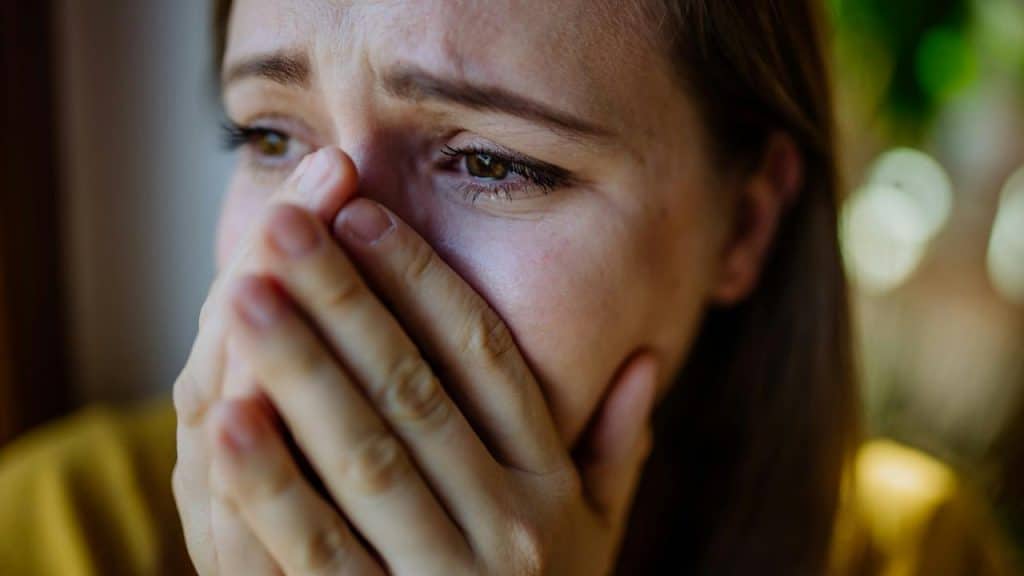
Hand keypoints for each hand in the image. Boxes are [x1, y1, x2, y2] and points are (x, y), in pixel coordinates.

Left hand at [177, 147, 659, 574]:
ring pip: (366, 458)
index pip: (486, 361)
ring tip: (244, 291)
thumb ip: (618, 452)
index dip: (423, 283)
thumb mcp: (599, 539)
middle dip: (345, 301)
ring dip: (301, 370)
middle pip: (415, 393)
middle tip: (285, 223)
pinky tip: (225, 417)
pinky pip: (317, 554)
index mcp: (552, 489)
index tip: (365, 216)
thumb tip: (646, 362)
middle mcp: (506, 528)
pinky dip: (271, 486)